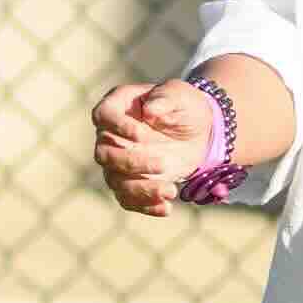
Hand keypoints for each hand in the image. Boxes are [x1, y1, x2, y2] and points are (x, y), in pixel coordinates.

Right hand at [93, 74, 213, 215]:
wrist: (200, 131)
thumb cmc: (184, 106)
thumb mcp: (180, 96)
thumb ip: (165, 98)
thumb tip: (149, 111)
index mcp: (118, 106)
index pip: (102, 115)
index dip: (117, 127)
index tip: (142, 134)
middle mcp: (111, 135)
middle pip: (105, 154)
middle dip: (131, 162)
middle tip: (163, 164)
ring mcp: (119, 161)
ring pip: (115, 181)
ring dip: (141, 189)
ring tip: (171, 191)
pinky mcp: (131, 181)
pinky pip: (128, 199)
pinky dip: (145, 206)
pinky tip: (166, 207)